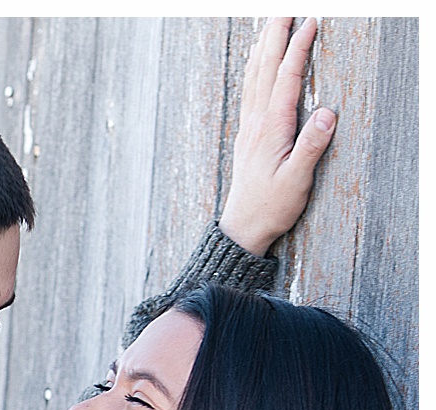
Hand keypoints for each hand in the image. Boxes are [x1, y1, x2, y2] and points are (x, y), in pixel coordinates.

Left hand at [219, 17, 336, 255]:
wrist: (242, 228)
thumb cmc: (271, 206)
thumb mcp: (296, 180)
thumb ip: (311, 146)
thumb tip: (327, 114)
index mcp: (271, 129)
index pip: (286, 79)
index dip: (298, 49)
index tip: (310, 23)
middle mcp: (256, 123)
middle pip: (264, 71)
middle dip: (275, 38)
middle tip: (284, 11)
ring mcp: (249, 129)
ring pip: (253, 79)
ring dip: (262, 49)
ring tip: (269, 26)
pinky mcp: (248, 136)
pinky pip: (249, 93)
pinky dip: (254, 71)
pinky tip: (256, 65)